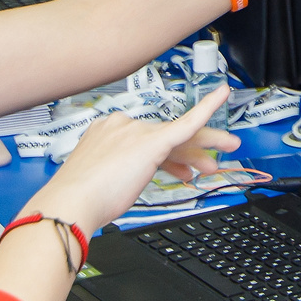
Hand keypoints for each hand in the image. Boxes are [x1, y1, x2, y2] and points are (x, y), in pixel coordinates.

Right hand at [32, 88, 237, 231]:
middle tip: (212, 154)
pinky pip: (186, 122)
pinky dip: (207, 108)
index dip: (168, 158)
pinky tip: (221, 97)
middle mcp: (122, 125)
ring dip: (205, 145)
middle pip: (166, 136)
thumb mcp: (98, 181)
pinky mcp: (151, 140)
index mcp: (105, 131)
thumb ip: (117, 173)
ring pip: (180, 136)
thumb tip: (126, 181)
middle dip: (192, 148)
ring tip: (227, 147)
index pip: (147, 141)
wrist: (73, 203)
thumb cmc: (79, 201)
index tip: (180, 169)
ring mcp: (136, 131)